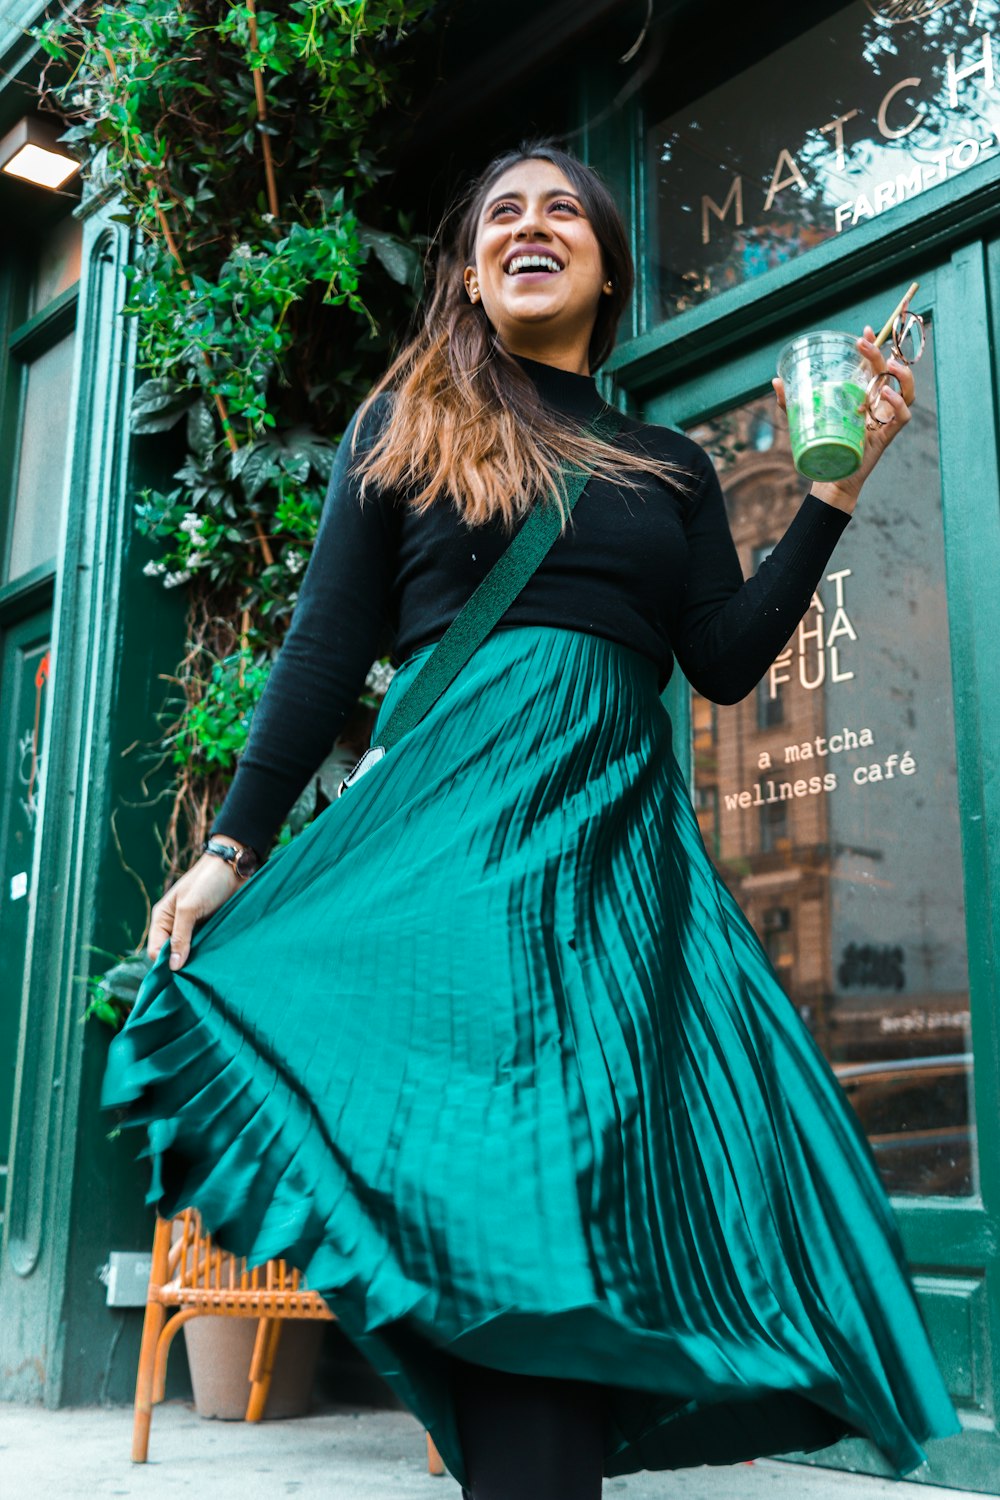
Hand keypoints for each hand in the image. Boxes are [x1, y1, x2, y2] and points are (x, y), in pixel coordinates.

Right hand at [148, 850, 242, 969]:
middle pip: (172, 955)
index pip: (156, 950)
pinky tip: (216, 961)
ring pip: (189, 954)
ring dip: (197, 961)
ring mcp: (193, 929)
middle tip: (196, 974)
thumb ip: (180, 937)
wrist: (234, 867)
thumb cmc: (207, 882)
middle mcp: (175, 926)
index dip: (165, 963)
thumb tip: (172, 967)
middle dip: (182, 965)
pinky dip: (208, 955)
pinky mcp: (210, 930)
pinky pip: (205, 948)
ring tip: (207, 968)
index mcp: (162, 919)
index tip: (181, 972)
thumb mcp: (189, 908)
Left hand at [771, 323, 915, 513]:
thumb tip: (776, 381)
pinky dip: (898, 404)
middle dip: (879, 354)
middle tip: (863, 344)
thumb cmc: (823, 449)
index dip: (874, 347)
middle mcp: (879, 406)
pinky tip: (886, 395)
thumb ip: (791, 404)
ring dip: (902, 376)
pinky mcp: (886, 436)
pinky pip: (902, 417)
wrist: (831, 480)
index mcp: (864, 397)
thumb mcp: (804, 422)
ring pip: (907, 392)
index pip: (875, 367)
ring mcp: (885, 420)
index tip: (864, 332)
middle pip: (890, 374)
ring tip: (889, 366)